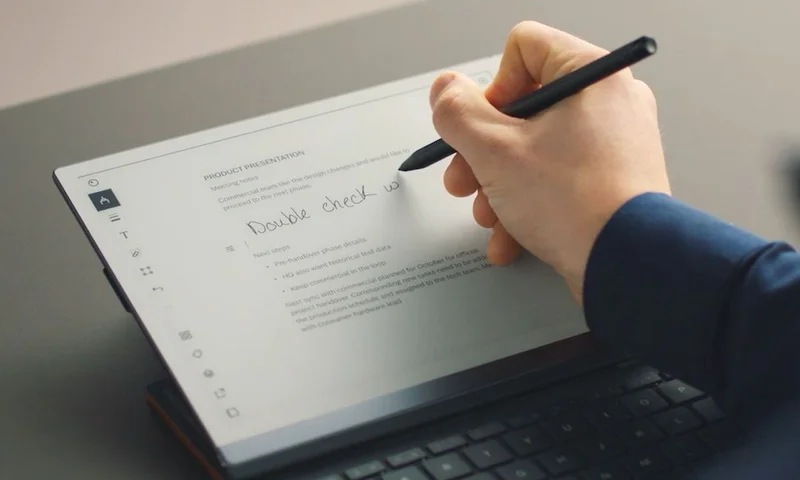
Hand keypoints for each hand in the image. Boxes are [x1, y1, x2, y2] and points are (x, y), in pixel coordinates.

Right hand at [430, 22, 670, 303]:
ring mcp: (614, 144)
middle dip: (483, 153)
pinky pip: (557, 181)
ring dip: (499, 186)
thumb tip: (445, 91)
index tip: (483, 126)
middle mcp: (608, 103)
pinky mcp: (612, 181)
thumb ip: (457, 113)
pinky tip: (511, 236)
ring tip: (490, 215)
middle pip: (522, 109)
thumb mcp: (494, 151)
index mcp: (590, 76)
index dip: (491, 88)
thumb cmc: (576, 204)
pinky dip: (528, 206)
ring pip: (535, 152)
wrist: (627, 265)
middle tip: (465, 178)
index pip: (524, 48)